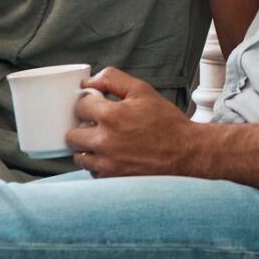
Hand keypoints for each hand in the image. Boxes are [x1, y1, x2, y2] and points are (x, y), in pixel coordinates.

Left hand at [66, 69, 198, 177]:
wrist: (187, 153)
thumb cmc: (166, 123)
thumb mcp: (142, 90)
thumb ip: (112, 79)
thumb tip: (88, 82)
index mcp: (111, 116)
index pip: (79, 106)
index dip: (88, 104)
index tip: (97, 107)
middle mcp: (105, 141)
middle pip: (72, 135)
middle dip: (82, 128)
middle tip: (98, 126)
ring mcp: (107, 164)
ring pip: (79, 156)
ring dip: (87, 148)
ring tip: (105, 142)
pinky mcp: (112, 179)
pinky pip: (92, 171)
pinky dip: (98, 164)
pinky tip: (113, 156)